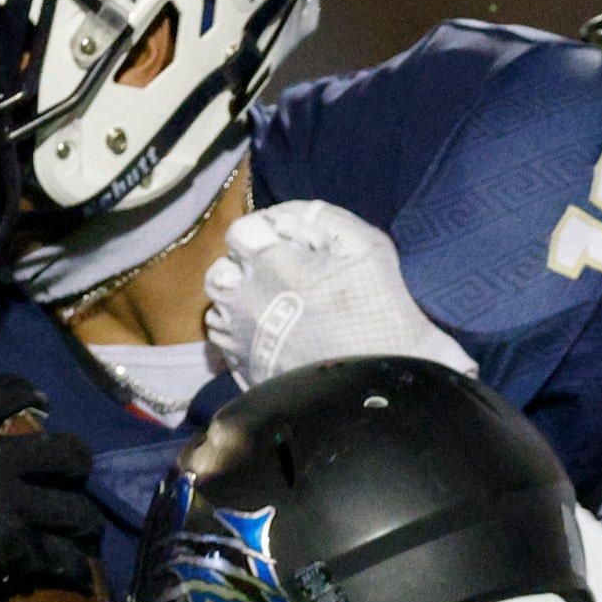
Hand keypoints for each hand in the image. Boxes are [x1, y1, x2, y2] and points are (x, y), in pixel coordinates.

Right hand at [0, 375, 101, 601]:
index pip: (8, 391)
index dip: (32, 396)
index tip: (43, 406)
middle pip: (67, 452)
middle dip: (74, 469)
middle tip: (67, 484)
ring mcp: (6, 503)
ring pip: (77, 509)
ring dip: (79, 524)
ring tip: (77, 536)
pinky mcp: (14, 549)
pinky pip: (65, 557)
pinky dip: (72, 568)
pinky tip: (73, 574)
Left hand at [203, 200, 473, 385]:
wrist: (382, 384)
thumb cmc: (379, 308)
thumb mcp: (365, 245)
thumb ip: (321, 217)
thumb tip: (285, 216)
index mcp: (269, 265)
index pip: (241, 232)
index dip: (263, 233)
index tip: (287, 244)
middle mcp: (243, 302)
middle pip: (220, 273)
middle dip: (243, 269)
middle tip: (279, 278)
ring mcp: (240, 343)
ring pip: (219, 312)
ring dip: (240, 305)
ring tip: (276, 312)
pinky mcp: (245, 374)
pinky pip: (227, 349)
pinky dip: (243, 339)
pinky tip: (275, 340)